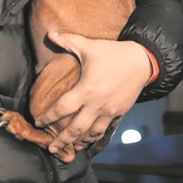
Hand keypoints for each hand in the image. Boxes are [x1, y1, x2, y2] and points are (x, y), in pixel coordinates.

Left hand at [33, 32, 152, 161]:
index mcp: (86, 90)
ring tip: (69, 149)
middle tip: (51, 149)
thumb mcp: (89, 46)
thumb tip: (50, 32)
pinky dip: (94, 137)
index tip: (39, 122)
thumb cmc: (113, 53)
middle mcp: (97, 104)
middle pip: (75, 128)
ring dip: (78, 142)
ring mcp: (109, 111)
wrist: (143, 61)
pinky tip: (88, 141)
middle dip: (62, 140)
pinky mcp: (118, 113)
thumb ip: (67, 41)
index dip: (48, 117)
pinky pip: (104, 130)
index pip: (62, 108)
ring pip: (91, 133)